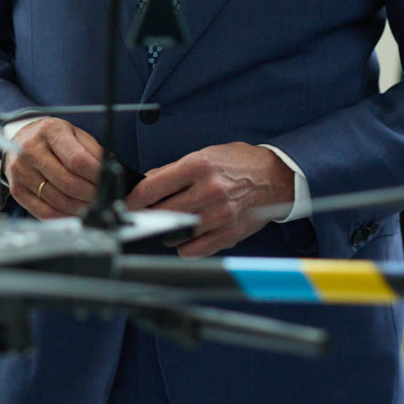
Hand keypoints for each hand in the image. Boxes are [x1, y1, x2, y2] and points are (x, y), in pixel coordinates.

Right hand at [3, 117, 103, 218]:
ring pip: (58, 200)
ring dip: (80, 207)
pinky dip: (64, 216)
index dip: (96, 176)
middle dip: (91, 194)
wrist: (20, 140)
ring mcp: (21, 172)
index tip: (106, 181)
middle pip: (68, 183)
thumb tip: (111, 172)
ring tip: (91, 204)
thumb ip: (94, 151)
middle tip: (102, 197)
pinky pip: (44, 212)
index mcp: (50, 131)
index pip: (77, 160)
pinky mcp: (17, 190)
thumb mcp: (75, 134)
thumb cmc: (52, 138)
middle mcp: (31, 150)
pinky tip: (75, 212)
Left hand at [128, 143, 290, 257]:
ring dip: (166, 231)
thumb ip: (174, 171)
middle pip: (161, 212)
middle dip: (148, 216)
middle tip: (144, 216)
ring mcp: (219, 215)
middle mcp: (208, 190)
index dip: (133, 199)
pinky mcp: (228, 233)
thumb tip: (146, 184)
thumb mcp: (204, 155)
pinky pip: (194, 249)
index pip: (152, 188)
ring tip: (170, 222)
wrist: (275, 177)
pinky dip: (185, 246)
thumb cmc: (238, 164)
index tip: (127, 205)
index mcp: (198, 166)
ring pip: (175, 233)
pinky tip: (187, 236)